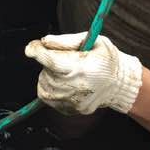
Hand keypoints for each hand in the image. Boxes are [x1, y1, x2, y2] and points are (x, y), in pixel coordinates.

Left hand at [24, 32, 142, 115]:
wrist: (119, 84)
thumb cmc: (106, 59)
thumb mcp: (93, 41)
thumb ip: (67, 40)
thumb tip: (45, 41)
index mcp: (83, 67)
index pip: (52, 61)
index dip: (38, 52)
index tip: (31, 48)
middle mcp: (77, 87)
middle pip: (46, 73)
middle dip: (47, 63)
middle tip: (62, 59)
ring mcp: (73, 101)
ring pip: (44, 86)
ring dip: (48, 75)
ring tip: (64, 71)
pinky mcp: (71, 109)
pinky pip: (47, 97)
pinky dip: (50, 87)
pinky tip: (64, 82)